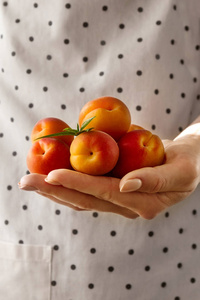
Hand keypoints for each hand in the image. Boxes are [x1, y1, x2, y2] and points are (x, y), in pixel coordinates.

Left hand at [19, 134, 199, 218]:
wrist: (187, 162)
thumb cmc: (187, 163)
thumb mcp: (182, 170)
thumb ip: (156, 179)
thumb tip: (125, 184)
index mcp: (144, 203)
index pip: (105, 193)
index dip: (79, 184)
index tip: (53, 174)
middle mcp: (127, 207)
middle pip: (86, 200)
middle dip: (55, 190)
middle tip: (27, 181)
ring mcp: (119, 202)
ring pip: (82, 199)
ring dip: (55, 190)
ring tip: (30, 181)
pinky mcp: (113, 193)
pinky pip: (87, 192)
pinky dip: (66, 185)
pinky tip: (49, 179)